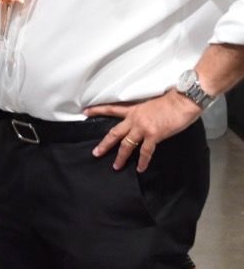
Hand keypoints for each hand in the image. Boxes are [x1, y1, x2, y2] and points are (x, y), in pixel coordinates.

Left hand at [86, 91, 201, 172]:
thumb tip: (145, 122)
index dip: (98, 110)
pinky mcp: (154, 135)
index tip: (85, 112)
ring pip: (126, 145)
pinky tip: (140, 168)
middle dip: (104, 144)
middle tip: (95, 153)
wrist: (183, 100)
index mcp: (134, 109)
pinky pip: (145, 151)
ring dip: (120, 157)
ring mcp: (143, 127)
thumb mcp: (151, 104)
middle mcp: (134, 119)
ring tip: (116, 166)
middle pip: (114, 132)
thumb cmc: (171, 101)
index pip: (111, 109)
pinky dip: (142, 161)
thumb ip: (144, 114)